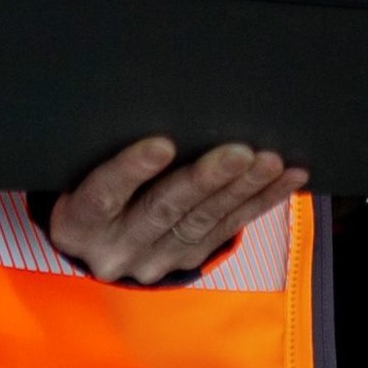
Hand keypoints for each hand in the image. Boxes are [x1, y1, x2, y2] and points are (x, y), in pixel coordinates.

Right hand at [47, 138, 304, 284]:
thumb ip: (116, 150)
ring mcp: (152, 260)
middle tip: (240, 152)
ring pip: (203, 221)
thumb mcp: (89, 171)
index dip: (131, 170)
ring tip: (271, 161)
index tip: (163, 144)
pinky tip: (289, 177)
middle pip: (162, 210)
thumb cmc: (98, 185)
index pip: (102, 196)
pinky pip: (229, 227)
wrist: (100, 238)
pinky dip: (262, 200)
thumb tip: (172, 106)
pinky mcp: (187, 261)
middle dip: (206, 180)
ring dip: (243, 189)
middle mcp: (113, 248)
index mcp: (78, 222)